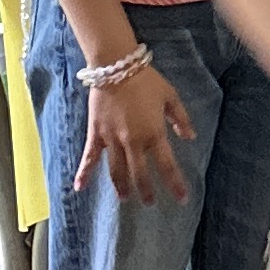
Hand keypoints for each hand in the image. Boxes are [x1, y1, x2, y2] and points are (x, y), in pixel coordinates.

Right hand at [75, 54, 195, 202]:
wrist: (115, 67)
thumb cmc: (146, 81)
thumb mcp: (170, 96)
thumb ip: (181, 118)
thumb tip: (191, 137)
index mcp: (154, 133)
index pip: (167, 166)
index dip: (175, 184)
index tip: (182, 199)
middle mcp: (133, 142)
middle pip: (140, 174)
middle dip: (146, 191)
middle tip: (150, 203)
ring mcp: (112, 140)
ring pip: (117, 171)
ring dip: (121, 187)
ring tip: (125, 198)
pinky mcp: (96, 134)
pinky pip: (90, 157)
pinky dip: (84, 173)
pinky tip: (79, 187)